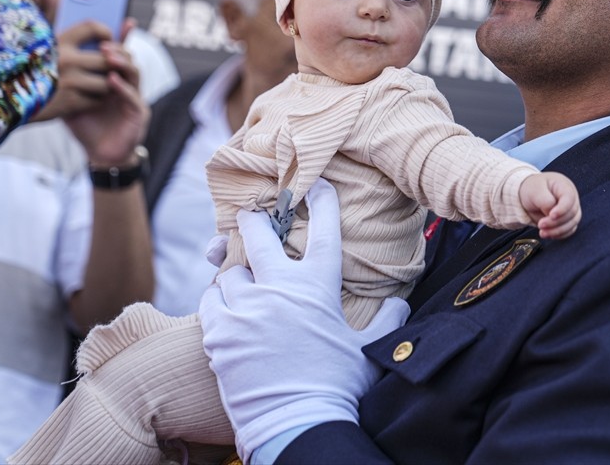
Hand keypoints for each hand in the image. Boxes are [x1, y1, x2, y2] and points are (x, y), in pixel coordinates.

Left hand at [51, 19, 149, 164]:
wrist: (100, 154)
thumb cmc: (87, 126)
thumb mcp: (73, 99)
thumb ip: (69, 82)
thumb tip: (47, 62)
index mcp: (113, 79)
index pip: (119, 54)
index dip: (122, 37)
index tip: (121, 20)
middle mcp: (127, 84)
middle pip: (128, 59)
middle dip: (118, 48)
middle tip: (103, 43)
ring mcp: (135, 97)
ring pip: (135, 73)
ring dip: (122, 63)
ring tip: (107, 56)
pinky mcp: (139, 112)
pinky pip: (133, 96)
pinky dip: (123, 87)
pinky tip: (111, 81)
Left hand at [199, 178, 409, 459]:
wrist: (299, 424)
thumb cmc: (339, 386)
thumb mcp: (368, 349)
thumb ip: (387, 319)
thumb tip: (401, 303)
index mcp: (318, 286)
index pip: (322, 229)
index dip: (321, 201)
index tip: (316, 186)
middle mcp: (278, 289)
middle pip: (257, 235)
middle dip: (252, 221)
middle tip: (250, 216)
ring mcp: (245, 309)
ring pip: (228, 272)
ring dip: (235, 274)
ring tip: (241, 284)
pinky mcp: (218, 334)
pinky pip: (209, 301)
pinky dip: (216, 301)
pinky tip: (224, 308)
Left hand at [519, 171, 580, 239]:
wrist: (529, 195)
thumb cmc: (533, 188)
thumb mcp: (535, 190)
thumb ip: (545, 201)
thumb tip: (551, 214)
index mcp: (564, 186)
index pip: (569, 198)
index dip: (562, 209)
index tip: (551, 215)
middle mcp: (571, 199)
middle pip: (571, 213)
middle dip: (556, 222)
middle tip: (541, 224)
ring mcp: (570, 210)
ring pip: (572, 224)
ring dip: (557, 231)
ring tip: (542, 233)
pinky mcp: (567, 221)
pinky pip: (569, 230)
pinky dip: (559, 235)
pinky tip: (548, 234)